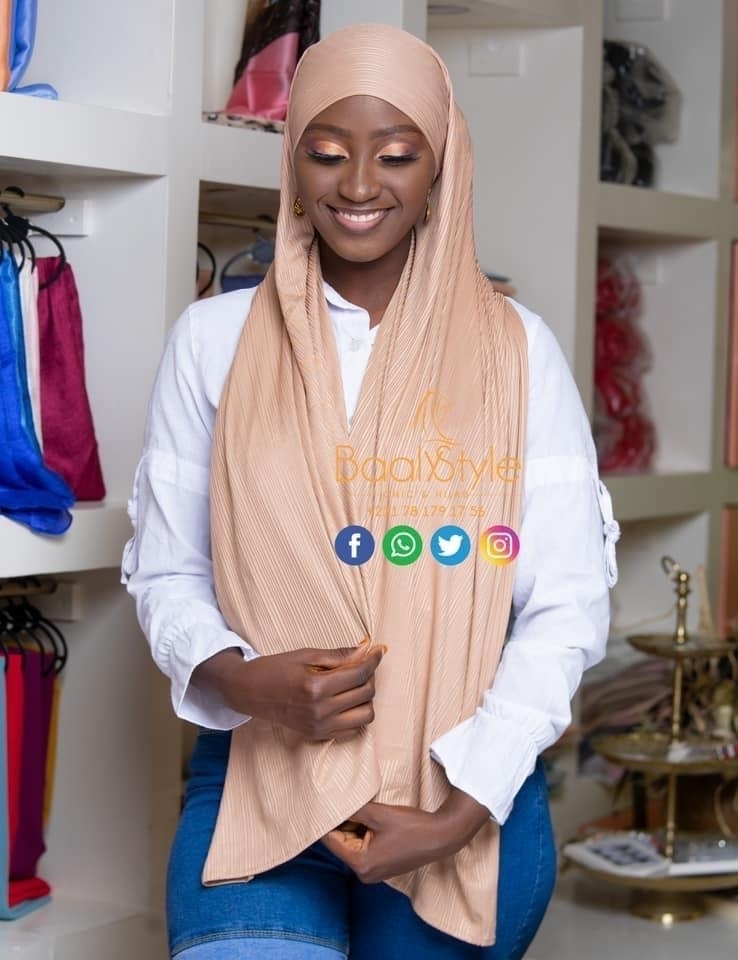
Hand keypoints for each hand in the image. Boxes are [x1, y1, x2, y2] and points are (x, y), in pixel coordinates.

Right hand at [192, 639, 384, 740]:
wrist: (250, 692)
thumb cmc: (276, 668)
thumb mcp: (306, 654)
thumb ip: (339, 655)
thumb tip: (367, 648)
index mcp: (315, 687)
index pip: (359, 674)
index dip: (373, 660)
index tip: (378, 651)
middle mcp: (319, 711)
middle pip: (366, 694)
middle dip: (370, 676)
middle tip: (363, 664)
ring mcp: (319, 726)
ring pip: (365, 716)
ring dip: (366, 698)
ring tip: (355, 684)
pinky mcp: (317, 735)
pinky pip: (352, 729)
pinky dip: (356, 714)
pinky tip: (346, 700)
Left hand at [322, 788, 489, 882]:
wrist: (441, 836)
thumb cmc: (412, 827)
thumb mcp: (378, 814)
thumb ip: (353, 812)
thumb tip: (333, 806)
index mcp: (361, 864)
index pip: (332, 842)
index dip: (327, 822)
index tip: (323, 805)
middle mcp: (365, 874)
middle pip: (342, 845)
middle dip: (343, 824)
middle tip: (346, 803)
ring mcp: (374, 873)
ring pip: (353, 845)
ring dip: (355, 828)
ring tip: (363, 810)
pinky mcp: (382, 868)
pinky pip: (365, 849)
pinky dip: (365, 835)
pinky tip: (372, 820)